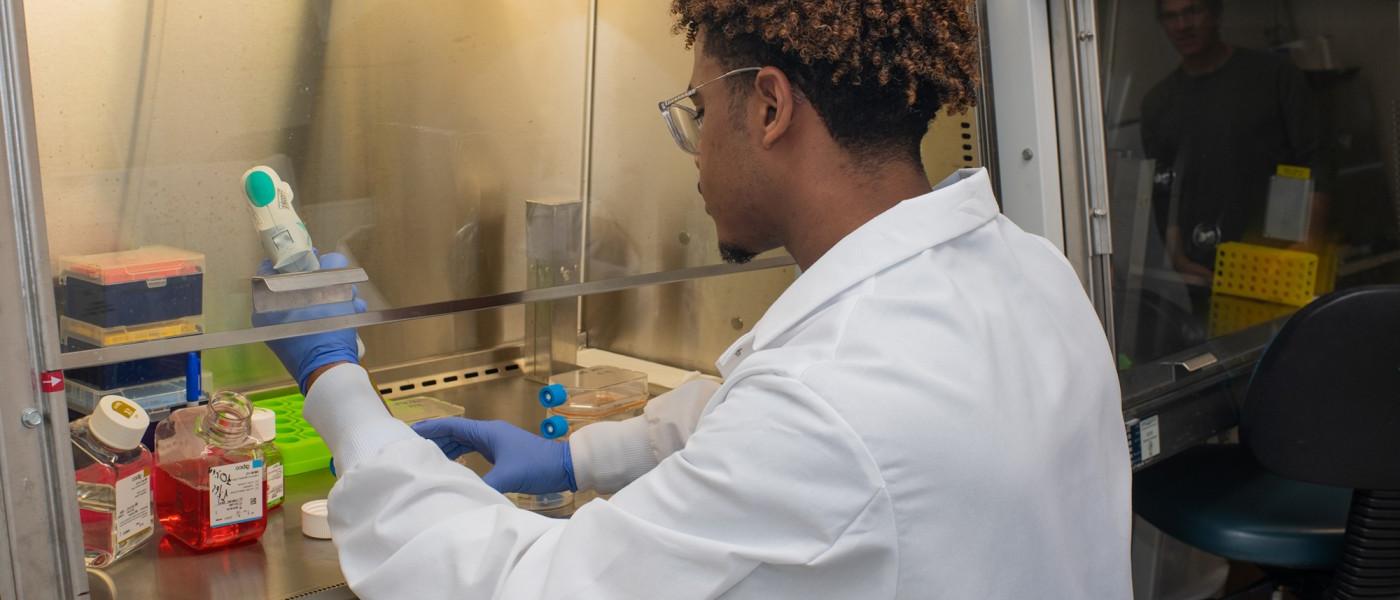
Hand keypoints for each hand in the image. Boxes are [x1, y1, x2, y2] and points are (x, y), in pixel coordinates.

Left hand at [251, 252, 365, 392]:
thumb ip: (330, 267)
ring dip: (333, 298)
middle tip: (340, 283)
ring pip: (308, 302)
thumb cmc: (326, 329)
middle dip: (323, 282)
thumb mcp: (333, 291)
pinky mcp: (297, 342)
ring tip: (353, 303)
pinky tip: (350, 316)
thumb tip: (327, 260)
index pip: (271, 270)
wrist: (330, 372)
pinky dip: (329, 315)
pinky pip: (311, 319)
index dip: (294, 260)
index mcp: (266, 302)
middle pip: (294, 285)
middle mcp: (268, 316)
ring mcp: (282, 331)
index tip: (312, 259)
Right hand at [411, 418, 575, 494]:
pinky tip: (452, 466)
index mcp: (488, 432)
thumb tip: (461, 496)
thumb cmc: (538, 466)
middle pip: (455, 432)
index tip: (409, 433)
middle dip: (434, 439)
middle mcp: (490, 433)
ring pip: (464, 441)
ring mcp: (497, 442)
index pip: (452, 427)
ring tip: (426, 459)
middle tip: (412, 449)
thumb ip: (484, 485)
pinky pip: (474, 450)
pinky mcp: (502, 453)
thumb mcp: (509, 477)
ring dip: (447, 448)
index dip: (430, 429)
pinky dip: (460, 456)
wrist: (565, 467)